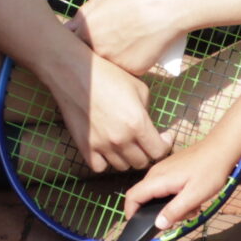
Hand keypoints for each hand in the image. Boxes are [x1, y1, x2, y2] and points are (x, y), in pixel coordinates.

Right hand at [53, 54, 171, 173]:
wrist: (75, 73)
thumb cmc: (108, 75)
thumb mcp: (139, 88)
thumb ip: (147, 112)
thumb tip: (148, 126)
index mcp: (138, 123)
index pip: (159, 151)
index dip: (165, 145)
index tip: (163, 138)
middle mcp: (121, 139)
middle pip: (142, 162)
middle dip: (147, 152)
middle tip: (145, 141)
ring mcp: (101, 145)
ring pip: (122, 166)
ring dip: (127, 157)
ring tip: (125, 144)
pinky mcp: (85, 147)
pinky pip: (100, 167)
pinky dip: (105, 162)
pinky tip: (107, 149)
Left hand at [69, 0, 189, 77]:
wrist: (166, 9)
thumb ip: (85, 13)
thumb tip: (73, 24)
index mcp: (85, 31)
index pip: (70, 43)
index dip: (78, 42)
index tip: (84, 40)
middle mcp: (96, 50)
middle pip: (88, 58)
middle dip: (93, 53)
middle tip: (106, 43)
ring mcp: (113, 63)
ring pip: (107, 66)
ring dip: (111, 60)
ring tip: (125, 45)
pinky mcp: (132, 71)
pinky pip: (126, 69)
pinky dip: (131, 63)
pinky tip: (139, 50)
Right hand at [123, 138, 237, 230]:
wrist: (221, 149)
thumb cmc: (209, 171)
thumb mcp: (194, 196)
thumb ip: (174, 211)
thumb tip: (157, 225)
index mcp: (157, 179)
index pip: (132, 197)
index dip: (130, 213)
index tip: (138, 226)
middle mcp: (156, 173)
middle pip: (144, 197)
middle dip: (158, 212)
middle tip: (181, 217)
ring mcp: (163, 170)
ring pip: (157, 194)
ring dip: (171, 206)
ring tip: (192, 207)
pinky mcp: (171, 169)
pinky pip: (166, 187)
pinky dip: (176, 197)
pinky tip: (192, 198)